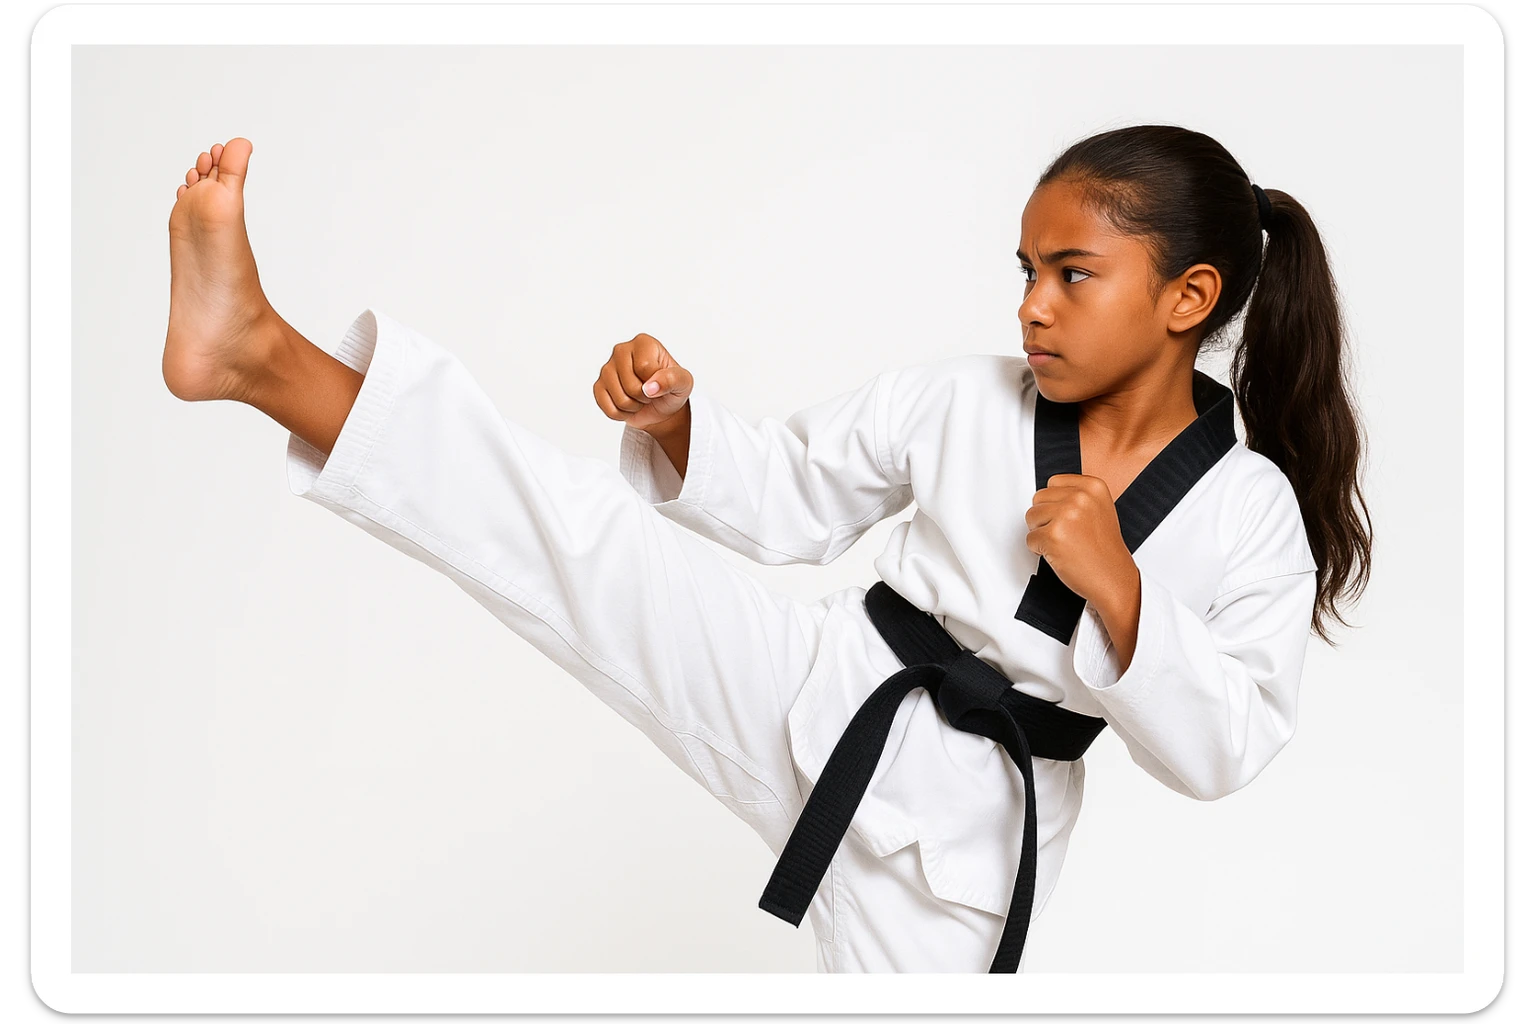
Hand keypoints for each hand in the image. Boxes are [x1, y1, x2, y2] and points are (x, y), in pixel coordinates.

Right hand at [593, 333, 693, 431]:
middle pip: (631, 386)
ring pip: (620, 399)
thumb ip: (673, 379)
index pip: (645, 368)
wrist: (661, 407)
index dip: (656, 383)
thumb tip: (650, 387)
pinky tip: (628, 406)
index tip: (661, 382)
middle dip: (645, 398)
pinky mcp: (599, 386)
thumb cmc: (672, 388)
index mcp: (643, 343)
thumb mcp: (683, 383)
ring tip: (639, 398)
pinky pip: (609, 408)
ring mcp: (607, 368)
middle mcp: (621, 350)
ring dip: (634, 407)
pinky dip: (622, 414)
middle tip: (650, 393)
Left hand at [1023, 473, 1137, 607]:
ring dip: (1041, 532)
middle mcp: (1080, 497)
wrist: (1113, 578)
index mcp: (1093, 486)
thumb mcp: (1099, 509)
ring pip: (1031, 516)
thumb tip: (1048, 494)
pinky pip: (1030, 538)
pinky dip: (1039, 550)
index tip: (1068, 518)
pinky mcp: (1053, 536)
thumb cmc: (1105, 549)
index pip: (1053, 483)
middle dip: (1045, 517)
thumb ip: (1076, 496)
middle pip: (1038, 498)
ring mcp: (1066, 515)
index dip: (1055, 503)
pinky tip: (1059, 554)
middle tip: (1065, 533)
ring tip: (1063, 543)